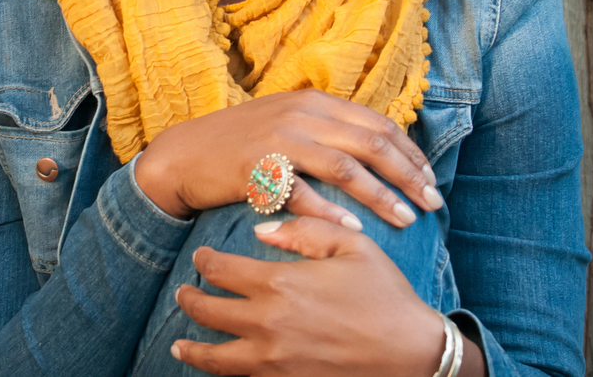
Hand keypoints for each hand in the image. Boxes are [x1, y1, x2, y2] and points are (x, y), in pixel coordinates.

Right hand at [134, 89, 442, 230]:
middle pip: (371, 144)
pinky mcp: (258, 168)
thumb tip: (378, 148)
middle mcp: (301, 115)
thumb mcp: (288, 122)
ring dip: (381, 196)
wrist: (183, 155)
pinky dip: (332, 212)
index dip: (410, 153)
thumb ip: (328, 129)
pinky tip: (354, 230)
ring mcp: (279, 140)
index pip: (377, 124)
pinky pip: (303, 193)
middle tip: (432, 203)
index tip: (430, 180)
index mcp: (315, 102)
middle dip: (407, 175)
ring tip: (406, 219)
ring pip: (345, 168)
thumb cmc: (241, 144)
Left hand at [170, 217, 484, 375]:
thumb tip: (260, 230)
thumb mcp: (351, 245)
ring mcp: (273, 361)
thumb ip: (303, 230)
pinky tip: (220, 369)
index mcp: (279, 284)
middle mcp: (267, 325)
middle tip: (183, 293)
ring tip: (180, 345)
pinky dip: (226, 375)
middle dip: (190, 300)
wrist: (412, 354)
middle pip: (207, 312)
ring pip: (215, 358)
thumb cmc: (385, 295)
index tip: (201, 258)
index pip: (221, 270)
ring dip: (192, 349)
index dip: (204, 262)